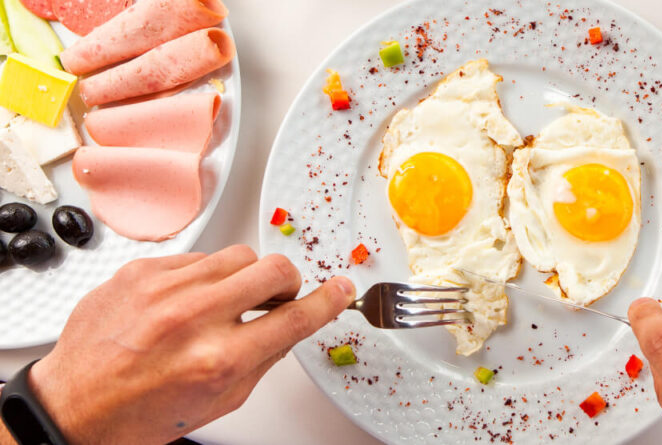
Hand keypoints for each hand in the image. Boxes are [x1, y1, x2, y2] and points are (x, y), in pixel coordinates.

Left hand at [24, 245, 354, 444]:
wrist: (74, 405)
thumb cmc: (139, 412)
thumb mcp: (218, 402)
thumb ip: (261, 360)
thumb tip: (290, 324)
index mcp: (219, 360)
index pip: (296, 317)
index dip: (328, 301)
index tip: (339, 290)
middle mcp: (193, 318)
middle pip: (275, 270)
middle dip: (286, 283)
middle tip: (276, 296)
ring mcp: (164, 288)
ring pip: (239, 255)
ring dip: (245, 276)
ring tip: (226, 300)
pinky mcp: (141, 270)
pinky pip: (198, 255)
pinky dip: (204, 276)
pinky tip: (188, 299)